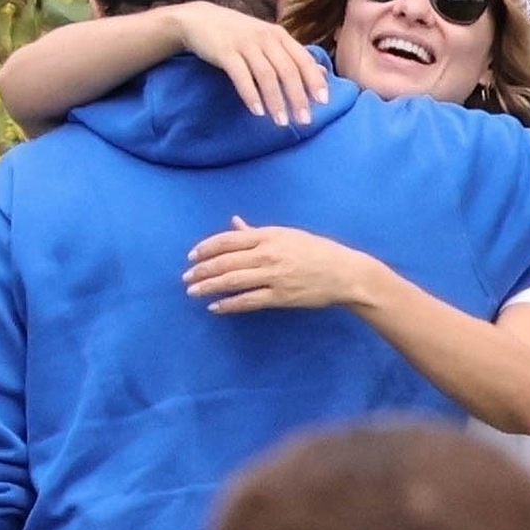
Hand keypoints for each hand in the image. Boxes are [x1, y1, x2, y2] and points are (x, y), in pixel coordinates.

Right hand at [175, 4, 328, 125]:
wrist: (200, 20)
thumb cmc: (238, 35)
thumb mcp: (269, 41)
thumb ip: (293, 56)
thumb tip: (321, 73)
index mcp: (279, 35)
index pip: (302, 59)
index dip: (314, 81)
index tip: (323, 103)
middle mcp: (265, 37)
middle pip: (287, 70)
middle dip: (297, 97)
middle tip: (304, 121)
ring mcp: (245, 44)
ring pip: (266, 75)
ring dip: (275, 101)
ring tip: (281, 122)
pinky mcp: (225, 52)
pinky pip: (241, 76)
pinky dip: (251, 95)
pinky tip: (257, 112)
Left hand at [183, 216, 369, 312]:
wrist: (344, 273)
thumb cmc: (316, 251)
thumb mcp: (286, 235)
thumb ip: (257, 232)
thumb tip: (235, 223)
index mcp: (269, 235)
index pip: (229, 240)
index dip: (206, 248)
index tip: (191, 256)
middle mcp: (268, 254)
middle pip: (226, 261)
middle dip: (202, 270)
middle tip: (185, 277)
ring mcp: (274, 276)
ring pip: (233, 280)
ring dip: (209, 286)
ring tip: (193, 291)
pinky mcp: (280, 296)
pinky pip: (248, 300)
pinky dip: (229, 304)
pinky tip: (215, 306)